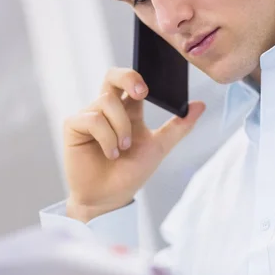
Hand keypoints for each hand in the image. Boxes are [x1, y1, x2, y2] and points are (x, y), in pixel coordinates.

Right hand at [64, 68, 204, 220]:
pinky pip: (93, 119)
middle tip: (142, 93)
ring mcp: (89, 116)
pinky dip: (106, 137)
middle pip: (112, 76)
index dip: (138, 77)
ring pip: (107, 102)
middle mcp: (107, 109)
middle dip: (127, 78)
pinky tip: (111, 153)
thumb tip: (201, 104)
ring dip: (121, 127)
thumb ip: (179, 126)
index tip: (149, 90)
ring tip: (123, 149)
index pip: (131, 81)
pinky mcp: (74, 126)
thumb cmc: (130, 173)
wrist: (110, 198)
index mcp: (128, 110)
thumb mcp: (159, 147)